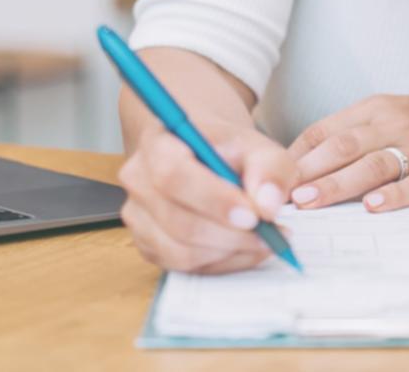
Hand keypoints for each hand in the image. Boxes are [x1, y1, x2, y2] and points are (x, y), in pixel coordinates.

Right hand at [117, 121, 296, 273]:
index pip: (174, 175)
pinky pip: (183, 267)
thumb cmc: (228, 150)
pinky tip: (242, 247)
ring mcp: (138, 216)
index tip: (252, 215)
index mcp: (159, 142)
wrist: (206, 155)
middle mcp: (139, 180)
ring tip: (262, 240)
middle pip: (178, 222)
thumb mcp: (257, 146)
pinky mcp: (148, 245)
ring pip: (180, 252)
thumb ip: (269, 168)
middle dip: (230, 236)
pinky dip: (220, 263)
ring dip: (229, 252)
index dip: (213, 200)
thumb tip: (267, 205)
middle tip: (269, 235)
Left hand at [287, 95, 408, 212]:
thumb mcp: (394, 114)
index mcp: (377, 108)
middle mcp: (395, 124)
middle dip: (308, 171)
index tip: (272, 175)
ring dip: (338, 185)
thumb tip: (303, 158)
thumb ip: (354, 132)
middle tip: (281, 191)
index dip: (297, 154)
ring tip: (311, 202)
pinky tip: (374, 207)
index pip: (326, 129)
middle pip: (343, 146)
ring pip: (372, 165)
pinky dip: (394, 196)